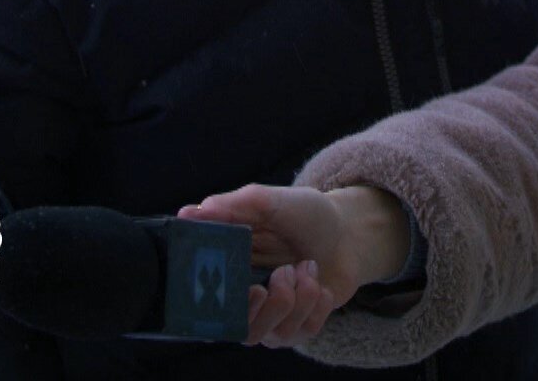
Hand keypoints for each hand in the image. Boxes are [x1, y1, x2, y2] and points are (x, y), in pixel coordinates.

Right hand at [181, 184, 412, 346]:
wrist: (347, 231)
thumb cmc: (304, 216)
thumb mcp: (271, 202)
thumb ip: (233, 207)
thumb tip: (189, 212)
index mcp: (228, 271)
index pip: (203, 303)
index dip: (217, 304)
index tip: (248, 285)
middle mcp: (244, 301)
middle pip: (238, 330)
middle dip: (266, 305)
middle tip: (283, 272)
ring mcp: (270, 317)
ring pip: (271, 335)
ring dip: (297, 298)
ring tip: (306, 267)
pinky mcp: (297, 327)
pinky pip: (302, 332)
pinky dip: (316, 304)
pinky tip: (320, 282)